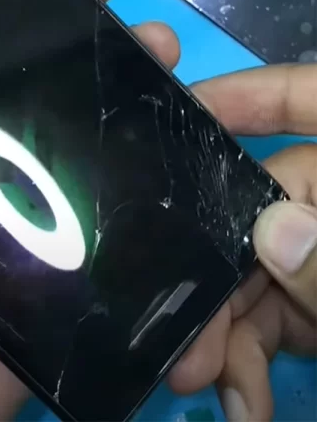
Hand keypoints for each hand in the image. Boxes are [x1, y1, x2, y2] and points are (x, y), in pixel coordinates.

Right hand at [169, 64, 316, 421]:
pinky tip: (244, 396)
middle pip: (271, 205)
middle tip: (189, 340)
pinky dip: (252, 351)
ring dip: (228, 326)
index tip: (183, 113)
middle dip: (222, 268)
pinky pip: (279, 313)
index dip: (251, 95)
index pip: (313, 102)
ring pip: (264, 268)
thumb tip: (274, 230)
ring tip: (206, 383)